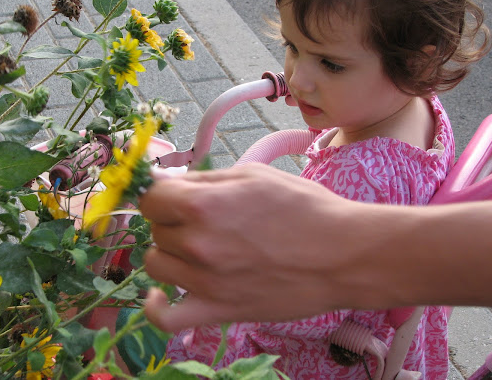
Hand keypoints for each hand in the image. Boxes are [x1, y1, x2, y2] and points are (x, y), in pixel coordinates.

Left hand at [140, 163, 360, 331]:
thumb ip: (204, 179)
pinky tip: (161, 293)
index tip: (176, 197)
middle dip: (174, 220)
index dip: (162, 194)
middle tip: (204, 220)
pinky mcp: (217, 311)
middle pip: (156, 229)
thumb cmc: (303, 206)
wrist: (342, 254)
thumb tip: (168, 183)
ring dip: (170, 253)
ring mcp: (203, 281)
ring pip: (155, 264)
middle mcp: (196, 243)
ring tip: (195, 249)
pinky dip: (155, 307)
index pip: (150, 198)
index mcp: (202, 204)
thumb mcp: (252, 174)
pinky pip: (165, 318)